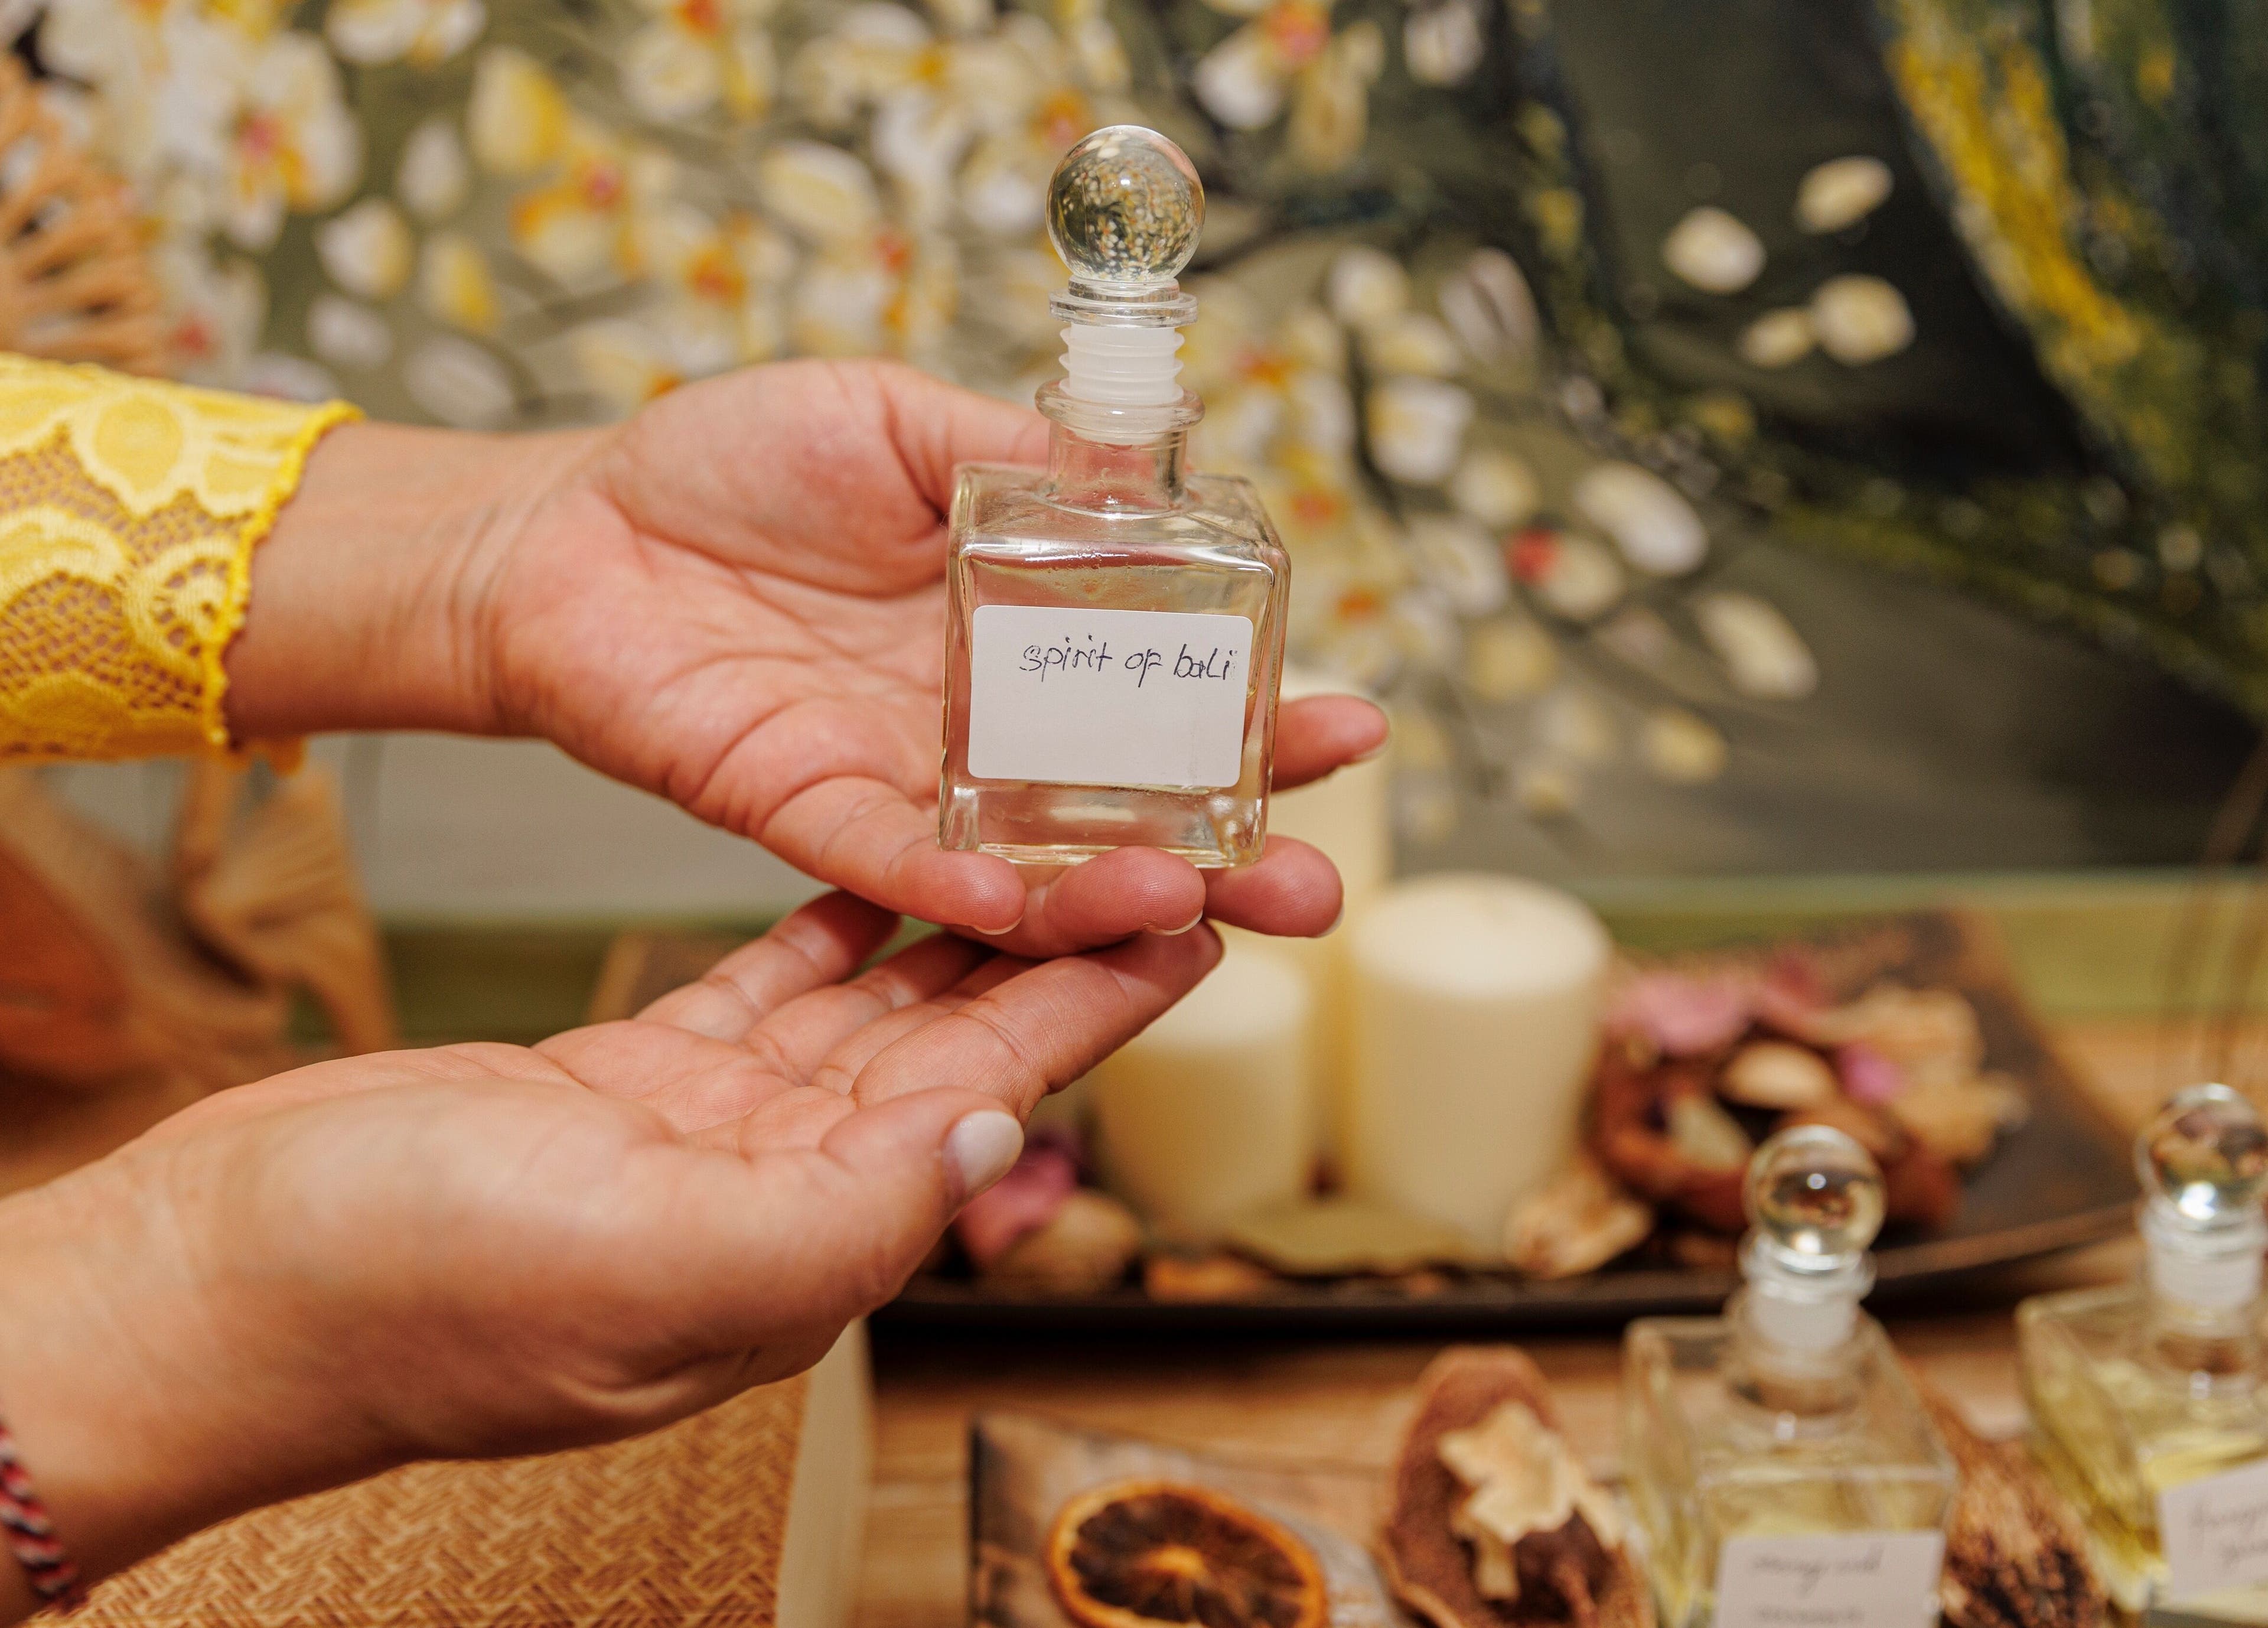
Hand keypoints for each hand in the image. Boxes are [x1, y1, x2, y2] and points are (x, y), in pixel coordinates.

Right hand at [0, 894, 1217, 1610]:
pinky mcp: (637, 1078)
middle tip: (1150, 834)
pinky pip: (770, 985)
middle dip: (1062, 942)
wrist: (230, 1282)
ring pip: (874, 1003)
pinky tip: (888, 866)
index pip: (996, 1089)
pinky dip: (832, 924)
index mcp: (814, 1234)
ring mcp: (712, 1130)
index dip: (1101, 996)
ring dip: (960, 918)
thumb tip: (994, 1131)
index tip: (1196, 906)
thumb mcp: (651, 1259)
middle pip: (959, 1036)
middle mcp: (785, 1183)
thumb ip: (845, 1205)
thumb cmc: (413, 1294)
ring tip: (1045, 817)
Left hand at [225, 361, 1386, 953]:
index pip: (1160, 691)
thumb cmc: (726, 463)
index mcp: (1016, 633)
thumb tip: (1156, 473)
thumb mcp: (898, 421)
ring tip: (1215, 907)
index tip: (1349, 723)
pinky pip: (903, 870)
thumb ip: (1021, 461)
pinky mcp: (808, 815)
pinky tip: (1050, 907)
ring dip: (1125, 894)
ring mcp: (901, 781)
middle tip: (1313, 888)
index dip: (1254, 712)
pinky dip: (976, 893)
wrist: (567, 527)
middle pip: (1124, 808)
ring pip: (1032, 864)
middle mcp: (977, 727)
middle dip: (1226, 851)